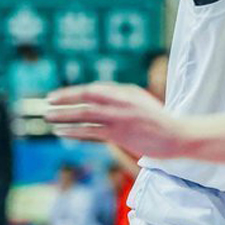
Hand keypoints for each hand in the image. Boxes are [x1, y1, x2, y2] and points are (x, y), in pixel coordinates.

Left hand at [45, 82, 183, 157]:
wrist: (177, 136)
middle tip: (47, 102)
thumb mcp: (141, 104)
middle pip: (86, 96)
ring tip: (48, 116)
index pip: (95, 89)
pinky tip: (61, 131)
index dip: (74, 91)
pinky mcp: (118, 132)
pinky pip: (89, 130)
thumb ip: (122, 101)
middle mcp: (120, 100)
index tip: (59, 95)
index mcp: (126, 91)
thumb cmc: (160, 123)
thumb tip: (102, 104)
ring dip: (64, 114)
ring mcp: (119, 116)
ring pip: (84, 113)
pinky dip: (73, 130)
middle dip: (65, 98)